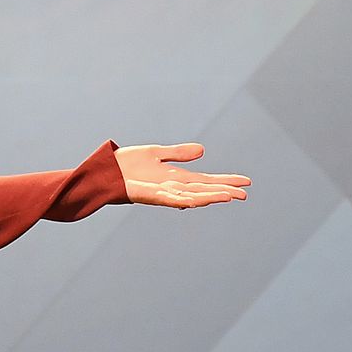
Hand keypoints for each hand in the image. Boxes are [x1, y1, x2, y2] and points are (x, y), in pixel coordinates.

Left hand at [115, 143, 249, 208]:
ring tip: (229, 197)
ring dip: (210, 197)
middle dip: (224, 191)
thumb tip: (203, 151)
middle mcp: (173, 187)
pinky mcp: (150, 196)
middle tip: (245, 194)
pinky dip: (186, 200)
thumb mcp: (157, 153)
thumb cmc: (127, 164)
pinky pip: (171, 200)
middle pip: (204, 190)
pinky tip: (198, 201)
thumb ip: (179, 153)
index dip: (226, 181)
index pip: (207, 180)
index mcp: (176, 177)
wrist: (105, 170)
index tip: (246, 182)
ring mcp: (163, 193)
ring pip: (193, 197)